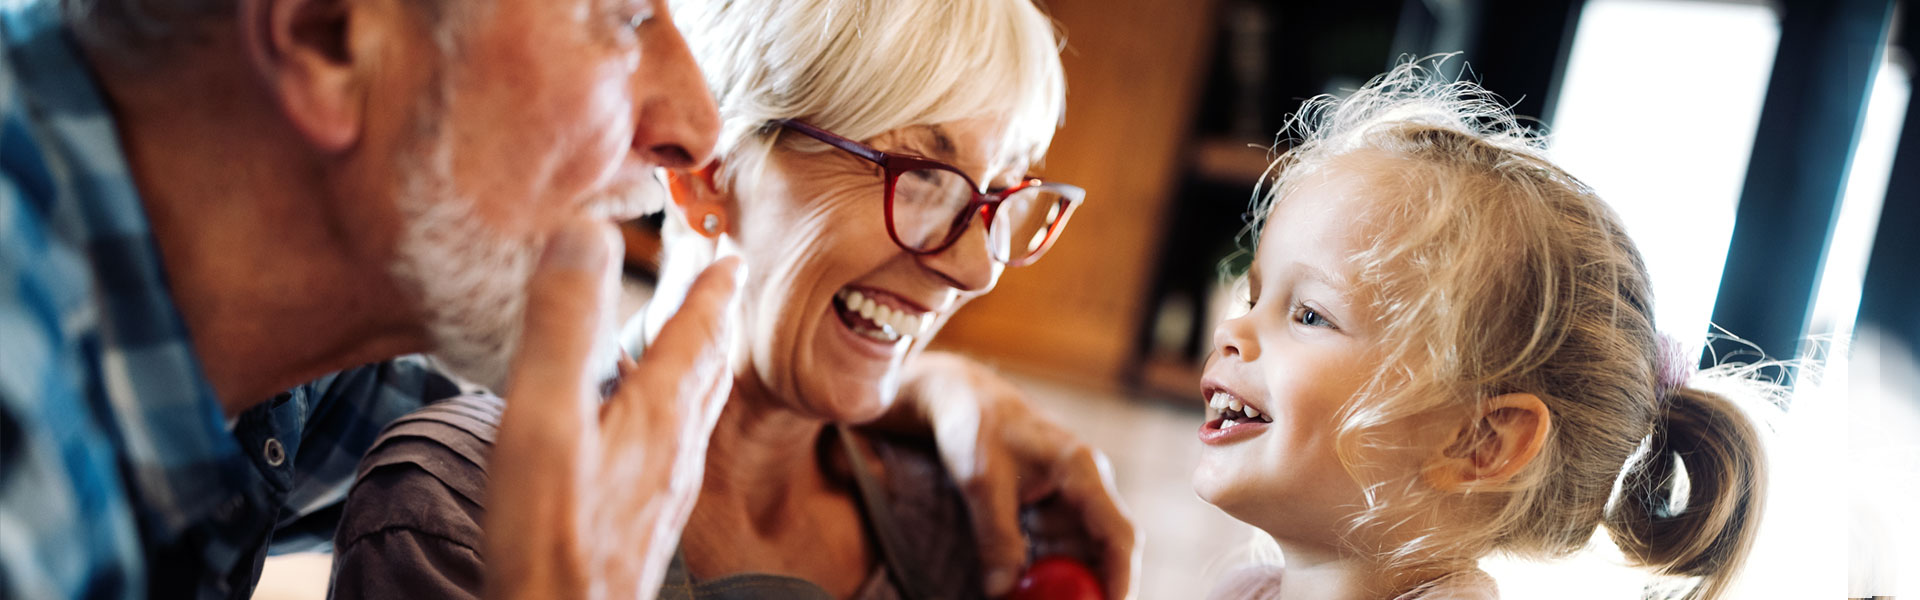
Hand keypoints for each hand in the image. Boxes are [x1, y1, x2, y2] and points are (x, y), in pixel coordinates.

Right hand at [482, 220, 741, 599]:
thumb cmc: (550, 538)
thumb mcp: (545, 416)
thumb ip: (564, 326)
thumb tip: (587, 233)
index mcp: (656, 414)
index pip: (696, 335)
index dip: (712, 290)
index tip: (730, 254)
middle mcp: (673, 451)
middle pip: (707, 372)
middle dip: (714, 325)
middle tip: (724, 289)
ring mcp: (661, 491)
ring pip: (694, 414)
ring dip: (697, 370)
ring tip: (694, 348)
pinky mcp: (641, 523)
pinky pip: (670, 449)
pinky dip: (670, 416)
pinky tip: (643, 433)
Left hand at [881, 352, 1140, 599]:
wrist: (962, 398)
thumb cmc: (974, 428)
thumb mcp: (981, 483)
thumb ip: (996, 538)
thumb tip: (1005, 591)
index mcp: (1081, 468)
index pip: (1118, 534)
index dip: (1119, 578)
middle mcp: (1088, 483)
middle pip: (1103, 550)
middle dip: (1084, 585)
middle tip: (1051, 599)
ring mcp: (1074, 495)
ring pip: (1078, 553)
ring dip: (1054, 574)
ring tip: (1019, 580)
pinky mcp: (1056, 505)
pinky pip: (1058, 547)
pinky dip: (1041, 563)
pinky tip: (1012, 559)